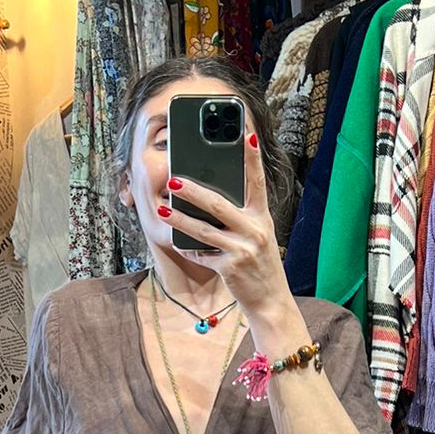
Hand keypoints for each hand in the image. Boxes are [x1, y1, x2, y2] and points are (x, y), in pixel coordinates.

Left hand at [158, 131, 292, 321]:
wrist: (271, 301)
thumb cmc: (261, 264)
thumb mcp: (258, 236)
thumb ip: (241, 217)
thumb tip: (208, 198)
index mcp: (263, 217)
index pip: (257, 181)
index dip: (252, 156)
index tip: (246, 132)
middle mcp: (255, 230)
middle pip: (218, 204)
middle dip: (193, 191)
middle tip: (173, 180)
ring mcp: (242, 250)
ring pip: (204, 230)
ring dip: (180, 219)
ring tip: (163, 209)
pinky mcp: (230, 268)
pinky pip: (202, 255)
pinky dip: (188, 249)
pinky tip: (177, 243)